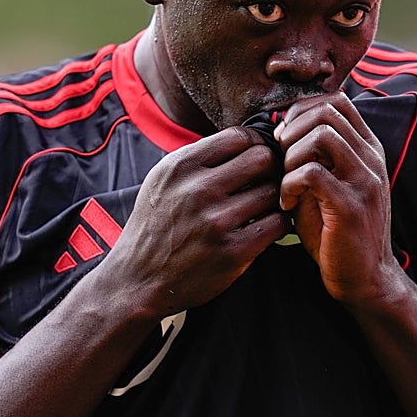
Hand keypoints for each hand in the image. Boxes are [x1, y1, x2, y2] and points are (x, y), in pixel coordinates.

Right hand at [100, 126, 289, 316]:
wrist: (137, 280)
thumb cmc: (155, 227)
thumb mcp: (163, 181)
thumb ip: (198, 159)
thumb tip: (245, 141)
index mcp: (181, 166)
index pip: (239, 136)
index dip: (256, 144)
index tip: (256, 157)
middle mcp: (198, 190)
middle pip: (262, 158)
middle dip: (270, 168)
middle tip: (266, 181)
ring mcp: (216, 222)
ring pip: (273, 191)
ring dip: (274, 198)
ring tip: (264, 207)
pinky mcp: (232, 252)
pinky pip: (277, 223)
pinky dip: (279, 223)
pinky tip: (267, 226)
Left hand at [276, 94, 397, 306]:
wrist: (365, 278)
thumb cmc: (336, 231)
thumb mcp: (325, 184)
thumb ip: (311, 155)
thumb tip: (279, 128)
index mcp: (367, 148)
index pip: (337, 101)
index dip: (302, 110)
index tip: (285, 137)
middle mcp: (370, 158)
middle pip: (327, 110)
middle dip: (292, 128)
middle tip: (280, 157)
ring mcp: (364, 179)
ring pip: (321, 134)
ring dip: (291, 154)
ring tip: (285, 181)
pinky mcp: (351, 205)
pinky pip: (312, 172)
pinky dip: (289, 184)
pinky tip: (287, 203)